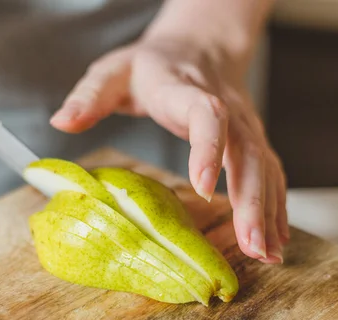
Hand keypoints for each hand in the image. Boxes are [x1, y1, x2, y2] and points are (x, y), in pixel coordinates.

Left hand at [51, 39, 288, 262]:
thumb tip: (61, 122)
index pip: (206, 116)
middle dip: (251, 201)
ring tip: (267, 254)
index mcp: (186, 92)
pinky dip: (276, 208)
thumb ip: (89, 95)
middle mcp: (227, 111)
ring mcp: (245, 128)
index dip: (208, 149)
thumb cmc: (153, 65)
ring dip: (269, 212)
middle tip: (250, 244)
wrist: (198, 47)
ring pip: (266, 169)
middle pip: (248, 153)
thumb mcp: (114, 72)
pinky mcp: (252, 142)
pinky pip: (270, 175)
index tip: (204, 186)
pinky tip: (273, 240)